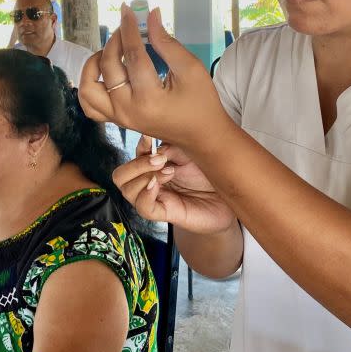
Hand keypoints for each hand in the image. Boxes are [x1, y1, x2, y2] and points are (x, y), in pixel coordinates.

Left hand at [79, 6, 231, 147]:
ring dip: (94, 65)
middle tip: (126, 27)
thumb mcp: (191, 69)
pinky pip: (90, 104)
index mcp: (149, 99)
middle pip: (108, 67)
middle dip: (114, 40)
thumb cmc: (201, 102)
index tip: (127, 10)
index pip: (133, 55)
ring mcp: (119, 118)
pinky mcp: (117, 120)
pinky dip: (90, 85)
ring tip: (111, 52)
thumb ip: (166, 42)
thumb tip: (150, 15)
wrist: (201, 135)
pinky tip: (105, 72)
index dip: (129, 29)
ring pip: (88, 89)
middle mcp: (128, 110)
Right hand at [113, 135, 235, 234]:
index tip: (151, 138)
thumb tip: (155, 150)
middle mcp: (150, 182)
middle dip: (135, 165)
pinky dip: (146, 194)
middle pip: (120, 176)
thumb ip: (170, 148)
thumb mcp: (190, 153)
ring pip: (127, 191)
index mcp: (154, 166)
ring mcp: (155, 198)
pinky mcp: (164, 213)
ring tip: (168, 172)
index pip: (134, 156)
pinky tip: (158, 184)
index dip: (140, 146)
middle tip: (159, 160)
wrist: (229, 198)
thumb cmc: (210, 175)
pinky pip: (143, 207)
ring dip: (143, 177)